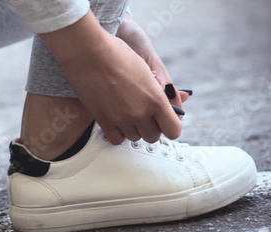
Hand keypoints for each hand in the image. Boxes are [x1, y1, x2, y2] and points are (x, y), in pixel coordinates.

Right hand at [39, 11, 181, 143]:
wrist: (89, 52)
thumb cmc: (117, 54)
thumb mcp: (147, 70)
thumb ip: (162, 90)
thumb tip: (182, 97)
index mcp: (156, 99)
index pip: (173, 129)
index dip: (170, 126)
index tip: (165, 121)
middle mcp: (140, 112)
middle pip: (153, 136)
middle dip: (151, 127)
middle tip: (145, 116)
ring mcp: (121, 118)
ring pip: (134, 138)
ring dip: (134, 129)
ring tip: (128, 113)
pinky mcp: (104, 121)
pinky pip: (116, 140)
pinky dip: (118, 133)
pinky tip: (117, 121)